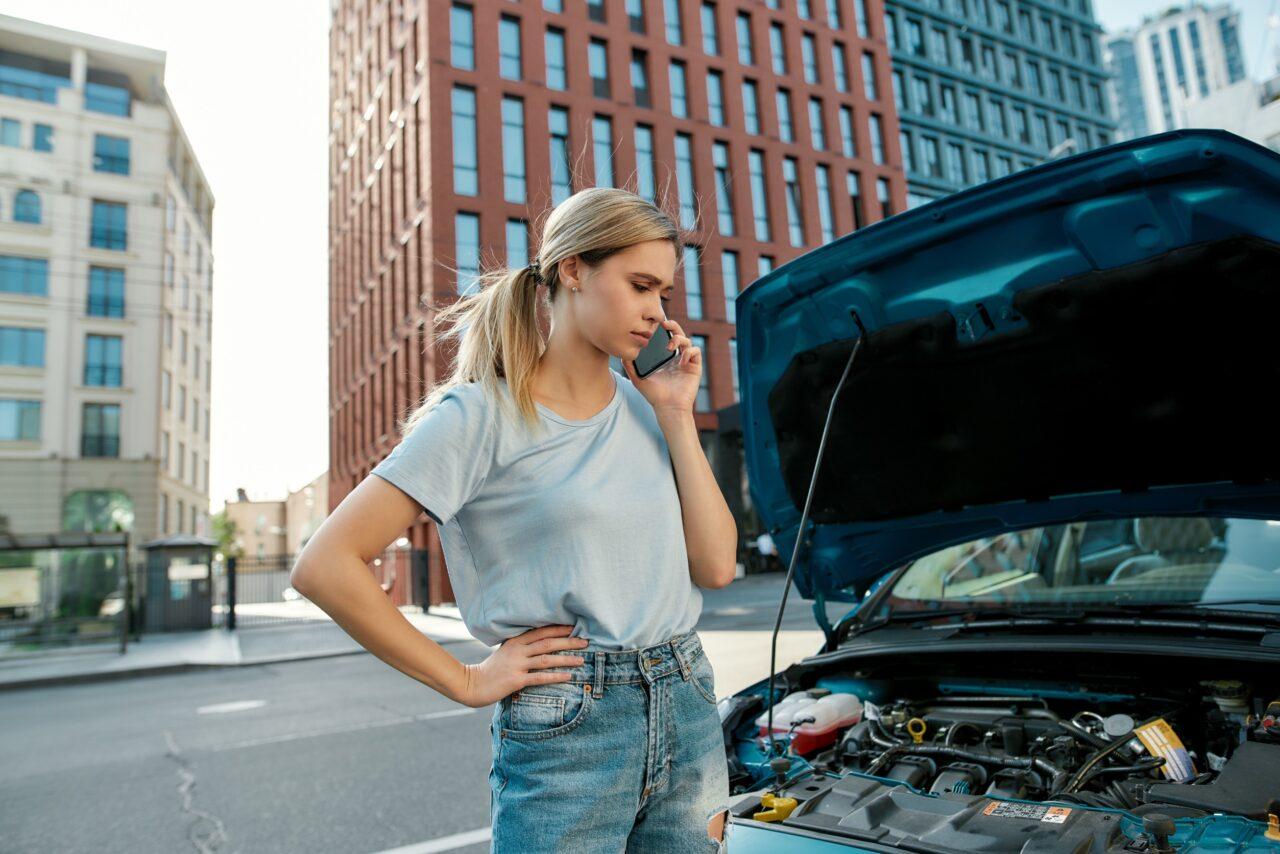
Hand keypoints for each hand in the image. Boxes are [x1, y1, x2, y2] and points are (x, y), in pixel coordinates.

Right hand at [453, 624, 589, 708]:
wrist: (472, 684)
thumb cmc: (492, 669)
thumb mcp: (506, 651)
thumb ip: (522, 646)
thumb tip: (543, 642)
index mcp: (515, 641)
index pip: (541, 631)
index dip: (559, 628)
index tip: (575, 626)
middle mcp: (517, 650)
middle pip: (548, 642)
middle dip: (568, 641)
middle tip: (585, 641)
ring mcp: (517, 665)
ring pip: (546, 659)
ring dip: (566, 659)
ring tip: (581, 659)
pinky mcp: (516, 680)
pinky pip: (540, 677)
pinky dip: (555, 676)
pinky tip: (568, 676)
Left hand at [621, 318, 700, 415]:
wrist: (668, 408)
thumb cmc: (654, 395)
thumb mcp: (638, 379)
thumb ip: (630, 366)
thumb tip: (621, 352)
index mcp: (665, 358)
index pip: (665, 337)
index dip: (661, 329)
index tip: (653, 324)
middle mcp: (677, 357)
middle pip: (678, 333)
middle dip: (672, 325)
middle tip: (663, 323)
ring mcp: (687, 362)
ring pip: (688, 340)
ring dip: (679, 338)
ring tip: (670, 346)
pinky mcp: (695, 367)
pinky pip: (696, 351)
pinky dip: (689, 351)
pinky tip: (681, 360)